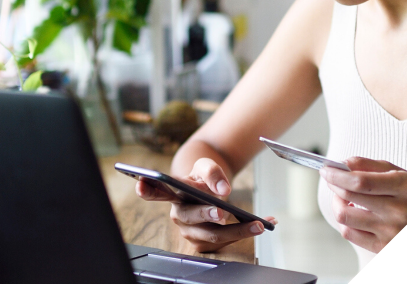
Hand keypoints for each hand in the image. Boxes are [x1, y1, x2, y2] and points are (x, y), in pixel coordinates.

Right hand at [134, 157, 276, 251]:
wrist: (208, 187)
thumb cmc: (203, 177)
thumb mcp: (207, 165)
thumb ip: (213, 172)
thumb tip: (222, 188)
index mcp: (173, 193)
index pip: (155, 191)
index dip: (147, 189)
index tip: (142, 183)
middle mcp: (179, 214)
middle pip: (192, 217)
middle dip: (208, 214)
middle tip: (223, 211)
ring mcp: (191, 231)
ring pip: (213, 233)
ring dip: (238, 229)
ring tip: (258, 223)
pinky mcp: (204, 242)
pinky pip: (226, 240)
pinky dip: (246, 232)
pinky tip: (265, 223)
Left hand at [320, 157, 406, 252]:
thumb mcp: (399, 173)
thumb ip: (369, 165)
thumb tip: (342, 164)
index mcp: (403, 187)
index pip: (360, 182)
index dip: (337, 175)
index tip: (326, 169)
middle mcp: (397, 211)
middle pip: (349, 198)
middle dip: (334, 185)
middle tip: (332, 178)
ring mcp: (390, 232)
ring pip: (345, 217)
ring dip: (337, 203)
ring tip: (342, 197)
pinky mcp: (382, 247)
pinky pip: (350, 234)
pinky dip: (345, 221)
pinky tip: (351, 213)